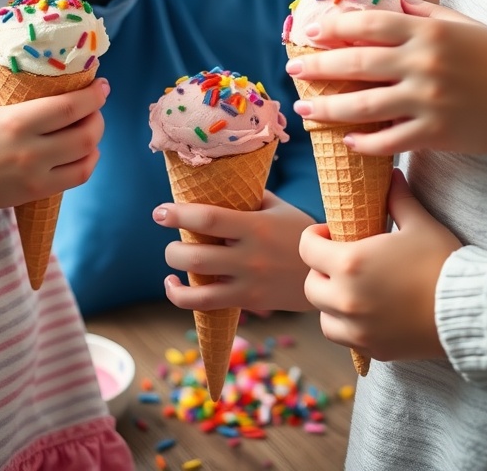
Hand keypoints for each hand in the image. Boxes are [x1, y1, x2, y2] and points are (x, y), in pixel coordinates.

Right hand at [0, 79, 109, 210]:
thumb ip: (11, 86)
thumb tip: (41, 71)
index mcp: (17, 122)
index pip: (69, 107)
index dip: (93, 95)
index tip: (102, 85)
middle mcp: (32, 150)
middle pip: (85, 133)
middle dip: (98, 115)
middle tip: (95, 105)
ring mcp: (38, 174)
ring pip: (87, 156)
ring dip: (96, 137)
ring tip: (90, 125)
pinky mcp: (40, 191)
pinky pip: (79, 176)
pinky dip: (90, 161)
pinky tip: (86, 150)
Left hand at [153, 192, 314, 312]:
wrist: (327, 272)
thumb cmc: (299, 232)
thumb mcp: (278, 208)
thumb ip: (248, 197)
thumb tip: (216, 182)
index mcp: (255, 226)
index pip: (208, 218)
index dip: (178, 214)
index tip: (159, 211)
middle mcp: (249, 256)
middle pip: (196, 256)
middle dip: (172, 247)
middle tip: (167, 231)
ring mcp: (248, 282)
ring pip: (198, 283)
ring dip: (175, 270)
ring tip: (172, 259)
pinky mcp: (248, 301)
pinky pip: (206, 304)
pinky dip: (181, 297)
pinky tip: (174, 285)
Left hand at [287, 0, 486, 153]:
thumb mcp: (459, 24)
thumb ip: (420, 11)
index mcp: (427, 31)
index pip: (368, 23)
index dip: (334, 27)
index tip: (311, 33)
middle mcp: (424, 63)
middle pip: (357, 62)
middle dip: (318, 67)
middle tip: (293, 72)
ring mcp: (428, 100)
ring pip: (364, 105)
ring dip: (328, 108)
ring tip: (306, 108)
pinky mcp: (436, 134)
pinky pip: (389, 141)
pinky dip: (364, 143)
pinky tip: (346, 140)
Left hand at [301, 170, 461, 361]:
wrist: (468, 308)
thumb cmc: (442, 262)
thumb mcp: (419, 223)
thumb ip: (398, 198)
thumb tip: (392, 175)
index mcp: (350, 263)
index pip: (307, 248)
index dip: (315, 237)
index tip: (330, 234)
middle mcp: (346, 299)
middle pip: (310, 285)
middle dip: (320, 271)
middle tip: (339, 262)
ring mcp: (358, 328)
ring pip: (323, 316)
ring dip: (329, 302)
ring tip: (348, 290)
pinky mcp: (373, 349)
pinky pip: (344, 338)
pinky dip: (346, 326)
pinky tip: (363, 312)